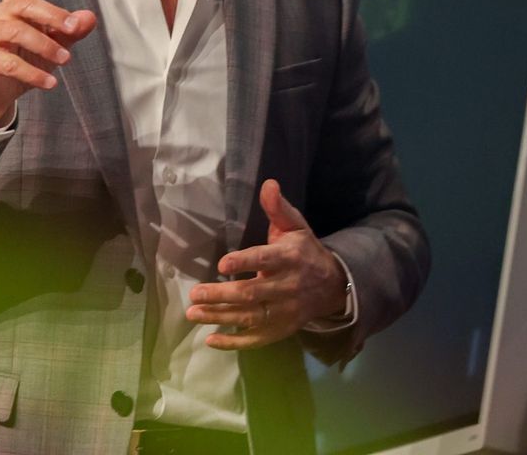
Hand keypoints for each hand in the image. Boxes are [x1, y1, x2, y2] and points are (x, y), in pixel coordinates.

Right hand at [0, 0, 96, 130]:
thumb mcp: (54, 46)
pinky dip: (31, 73)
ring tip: (65, 60)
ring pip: (16, 32)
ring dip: (44, 46)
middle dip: (51, 15)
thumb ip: (70, 31)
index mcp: (14, 7)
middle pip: (23, 4)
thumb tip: (89, 17)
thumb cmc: (25, 62)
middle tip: (72, 28)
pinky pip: (7, 62)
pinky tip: (49, 82)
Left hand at [185, 179, 347, 348]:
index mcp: (289, 258)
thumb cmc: (305, 251)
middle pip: (253, 294)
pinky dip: (234, 342)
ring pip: (251, 317)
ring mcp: (285, 312)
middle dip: (222, 295)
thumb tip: (268, 183)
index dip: (244, 262)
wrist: (333, 286)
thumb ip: (278, 208)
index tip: (222, 264)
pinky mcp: (281, 330)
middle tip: (194, 294)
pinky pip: (257, 339)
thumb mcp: (295, 226)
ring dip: (221, 317)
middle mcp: (287, 287)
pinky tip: (211, 340)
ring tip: (193, 314)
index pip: (265, 260)